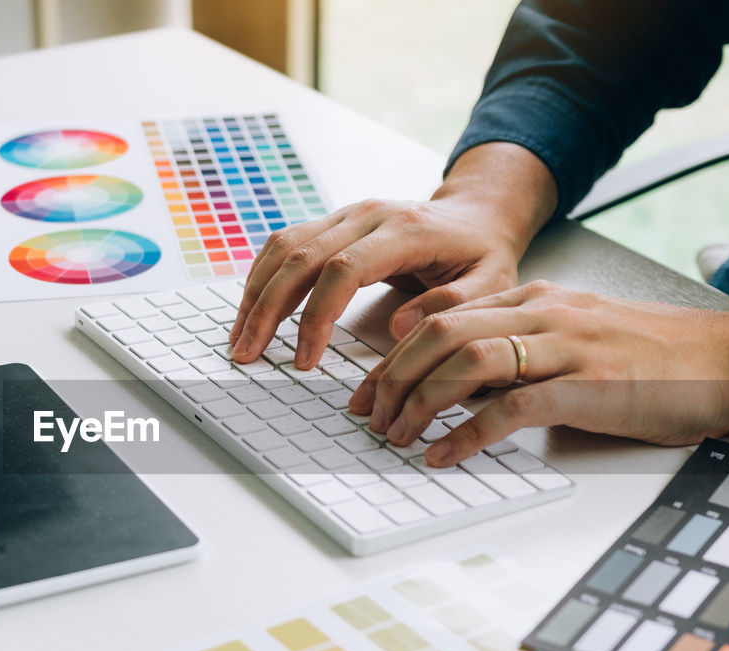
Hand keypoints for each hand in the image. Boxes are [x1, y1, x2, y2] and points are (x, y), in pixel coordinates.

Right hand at [228, 197, 521, 369]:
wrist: (476, 214)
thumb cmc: (482, 255)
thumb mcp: (489, 284)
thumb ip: (449, 307)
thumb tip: (400, 329)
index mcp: (405, 230)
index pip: (343, 269)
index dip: (316, 316)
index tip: (304, 359)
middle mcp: (367, 214)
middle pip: (301, 256)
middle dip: (267, 309)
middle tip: (247, 353)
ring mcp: (346, 214)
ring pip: (284, 247)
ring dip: (255, 293)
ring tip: (239, 336)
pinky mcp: (332, 221)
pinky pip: (284, 243)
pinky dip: (262, 276)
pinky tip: (251, 308)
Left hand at [348, 281, 728, 465]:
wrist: (727, 361)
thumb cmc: (649, 358)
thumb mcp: (571, 339)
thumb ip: (517, 351)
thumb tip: (456, 388)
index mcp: (532, 298)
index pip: (439, 316)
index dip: (392, 355)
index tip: (366, 390)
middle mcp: (541, 313)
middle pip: (437, 334)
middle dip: (391, 378)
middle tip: (368, 417)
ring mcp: (564, 346)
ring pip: (464, 363)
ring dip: (418, 403)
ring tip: (397, 437)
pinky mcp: (587, 386)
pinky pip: (510, 407)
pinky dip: (466, 433)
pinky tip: (443, 454)